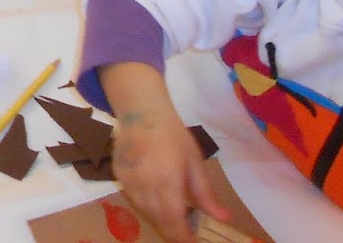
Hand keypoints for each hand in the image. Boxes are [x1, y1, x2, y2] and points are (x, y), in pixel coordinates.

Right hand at [106, 74, 229, 242]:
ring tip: (173, 219)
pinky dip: (146, 206)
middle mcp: (144, 181)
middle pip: (157, 219)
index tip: (193, 242)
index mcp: (166, 177)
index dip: (182, 236)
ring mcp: (128, 179)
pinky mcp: (118, 175)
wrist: (141, 111)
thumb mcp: (195, 162)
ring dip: (159, 220)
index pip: (172, 218)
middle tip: (186, 233)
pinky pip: (133, 199)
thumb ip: (206, 194)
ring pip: (144, 211)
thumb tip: (224, 219)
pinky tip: (156, 201)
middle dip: (172, 231)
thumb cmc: (173, 135)